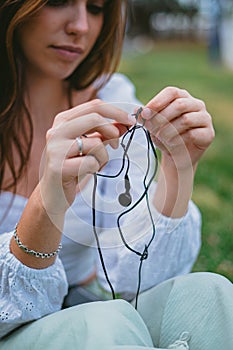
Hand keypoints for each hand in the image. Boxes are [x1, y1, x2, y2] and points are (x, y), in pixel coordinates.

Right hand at [40, 99, 131, 213]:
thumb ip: (103, 133)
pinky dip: (95, 168)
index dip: (117, 112)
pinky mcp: (58, 167)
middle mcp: (56, 131)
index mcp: (63, 121)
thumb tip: (125, 124)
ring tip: (94, 165)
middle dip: (113, 131)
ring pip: (95, 143)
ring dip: (103, 157)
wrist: (52, 193)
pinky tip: (85, 172)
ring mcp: (56, 148)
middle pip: (95, 118)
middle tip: (117, 145)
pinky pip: (91, 162)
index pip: (94, 106)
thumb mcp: (88, 146)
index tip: (131, 121)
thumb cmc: (72, 167)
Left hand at [139, 87, 214, 169]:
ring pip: (186, 120)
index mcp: (182, 97)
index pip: (171, 92)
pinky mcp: (209, 134)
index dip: (157, 102)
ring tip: (161, 138)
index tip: (144, 113)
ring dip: (169, 131)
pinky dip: (179, 140)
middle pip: (179, 104)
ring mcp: (205, 118)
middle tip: (151, 129)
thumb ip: (146, 117)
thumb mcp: (152, 126)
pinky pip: (193, 134)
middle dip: (161, 118)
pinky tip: (173, 144)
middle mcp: (196, 104)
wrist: (176, 157)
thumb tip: (136, 109)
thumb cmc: (164, 137)